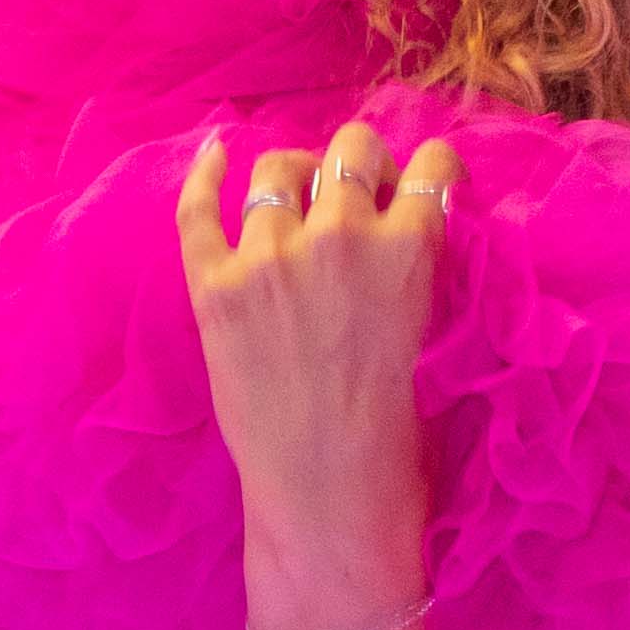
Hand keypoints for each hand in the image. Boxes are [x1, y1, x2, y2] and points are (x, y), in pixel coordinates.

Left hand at [180, 119, 453, 625]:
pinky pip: (198, 209)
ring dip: (293, 176)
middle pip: (351, 151)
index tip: (421, 182)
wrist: (325, 478)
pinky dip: (205, 173)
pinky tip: (216, 152)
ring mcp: (267, 256)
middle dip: (360, 163)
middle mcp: (337, 234)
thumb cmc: (392, 419)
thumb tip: (401, 216)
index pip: (431, 167)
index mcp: (408, 248)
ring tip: (294, 195)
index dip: (428, 169)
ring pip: (277, 170)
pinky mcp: (213, 284)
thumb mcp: (426, 321)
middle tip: (355, 192)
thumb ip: (411, 261)